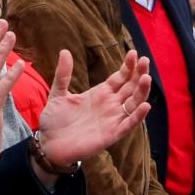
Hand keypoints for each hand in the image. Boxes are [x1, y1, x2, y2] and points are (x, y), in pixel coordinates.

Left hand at [36, 50, 151, 166]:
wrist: (48, 143)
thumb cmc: (55, 119)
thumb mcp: (58, 92)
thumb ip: (63, 74)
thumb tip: (65, 51)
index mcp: (99, 94)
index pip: (119, 78)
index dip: (128, 67)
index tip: (134, 53)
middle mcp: (109, 105)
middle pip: (130, 87)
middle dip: (139, 74)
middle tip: (145, 60)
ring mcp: (112, 119)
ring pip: (133, 104)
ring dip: (141, 92)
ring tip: (146, 78)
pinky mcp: (111, 134)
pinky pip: (128, 124)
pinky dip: (138, 116)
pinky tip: (145, 106)